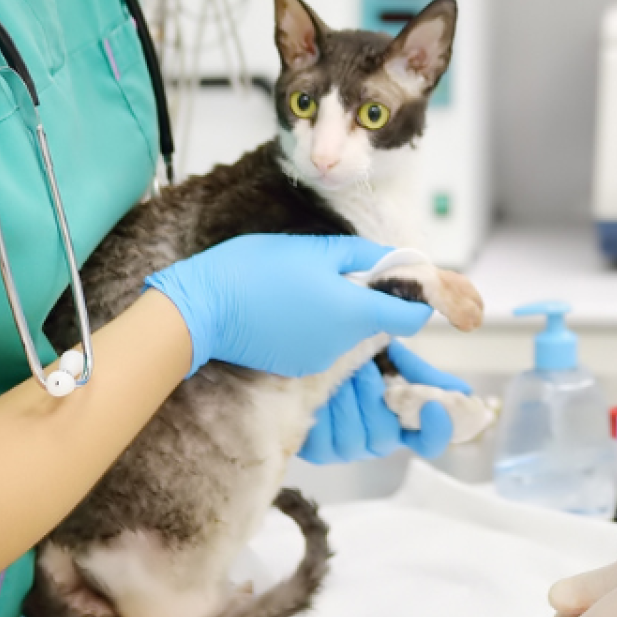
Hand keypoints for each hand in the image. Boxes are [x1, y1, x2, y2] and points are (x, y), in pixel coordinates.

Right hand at [143, 234, 432, 377]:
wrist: (200, 310)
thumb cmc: (255, 271)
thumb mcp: (314, 249)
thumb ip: (362, 256)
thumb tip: (395, 260)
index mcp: (354, 313)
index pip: (411, 318)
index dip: (415, 299)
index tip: (405, 281)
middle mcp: (343, 344)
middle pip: (376, 322)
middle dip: (369, 297)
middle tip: (341, 268)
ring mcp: (319, 360)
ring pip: (347, 331)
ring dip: (339, 310)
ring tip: (304, 285)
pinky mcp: (296, 367)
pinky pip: (321, 343)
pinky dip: (315, 326)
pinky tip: (288, 307)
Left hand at [299, 342, 470, 463]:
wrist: (294, 341)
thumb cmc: (342, 345)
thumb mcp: (387, 353)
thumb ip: (419, 371)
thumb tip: (462, 393)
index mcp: (399, 416)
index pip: (428, 440)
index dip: (437, 430)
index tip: (435, 406)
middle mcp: (375, 436)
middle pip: (388, 437)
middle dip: (374, 397)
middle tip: (363, 366)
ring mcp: (346, 446)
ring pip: (358, 439)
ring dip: (348, 399)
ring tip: (335, 371)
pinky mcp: (316, 449)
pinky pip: (328, 442)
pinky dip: (325, 410)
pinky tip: (318, 389)